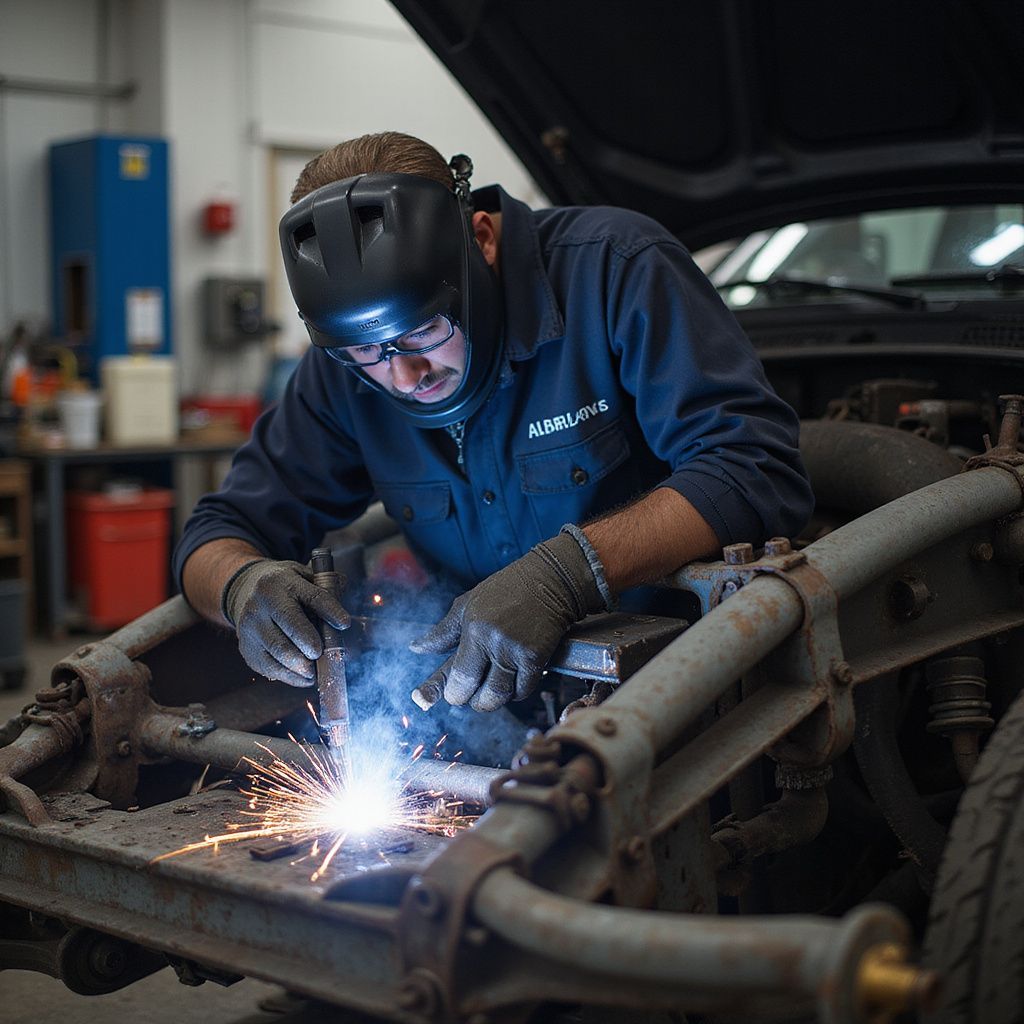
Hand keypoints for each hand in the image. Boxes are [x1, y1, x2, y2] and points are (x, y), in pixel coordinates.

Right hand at [222, 559, 349, 686]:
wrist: (246, 591)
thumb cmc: (287, 589)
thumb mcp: (305, 579)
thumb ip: (328, 593)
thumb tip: (346, 621)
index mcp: (285, 583)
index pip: (313, 597)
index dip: (330, 611)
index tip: (345, 624)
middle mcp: (264, 603)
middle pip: (291, 626)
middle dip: (309, 643)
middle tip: (321, 652)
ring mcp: (252, 626)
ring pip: (278, 650)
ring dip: (301, 665)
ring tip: (315, 670)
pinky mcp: (247, 647)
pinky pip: (269, 666)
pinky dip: (290, 676)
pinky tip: (305, 677)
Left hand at [410, 533, 603, 710]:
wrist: (549, 580)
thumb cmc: (505, 590)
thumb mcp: (468, 604)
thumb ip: (442, 632)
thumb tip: (416, 649)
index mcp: (473, 630)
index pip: (457, 677)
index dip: (448, 693)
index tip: (443, 697)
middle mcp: (494, 643)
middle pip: (477, 694)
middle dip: (471, 700)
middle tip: (471, 692)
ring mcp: (516, 652)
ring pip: (500, 696)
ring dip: (493, 699)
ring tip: (491, 687)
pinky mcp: (537, 656)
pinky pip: (523, 690)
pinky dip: (516, 692)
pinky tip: (513, 680)